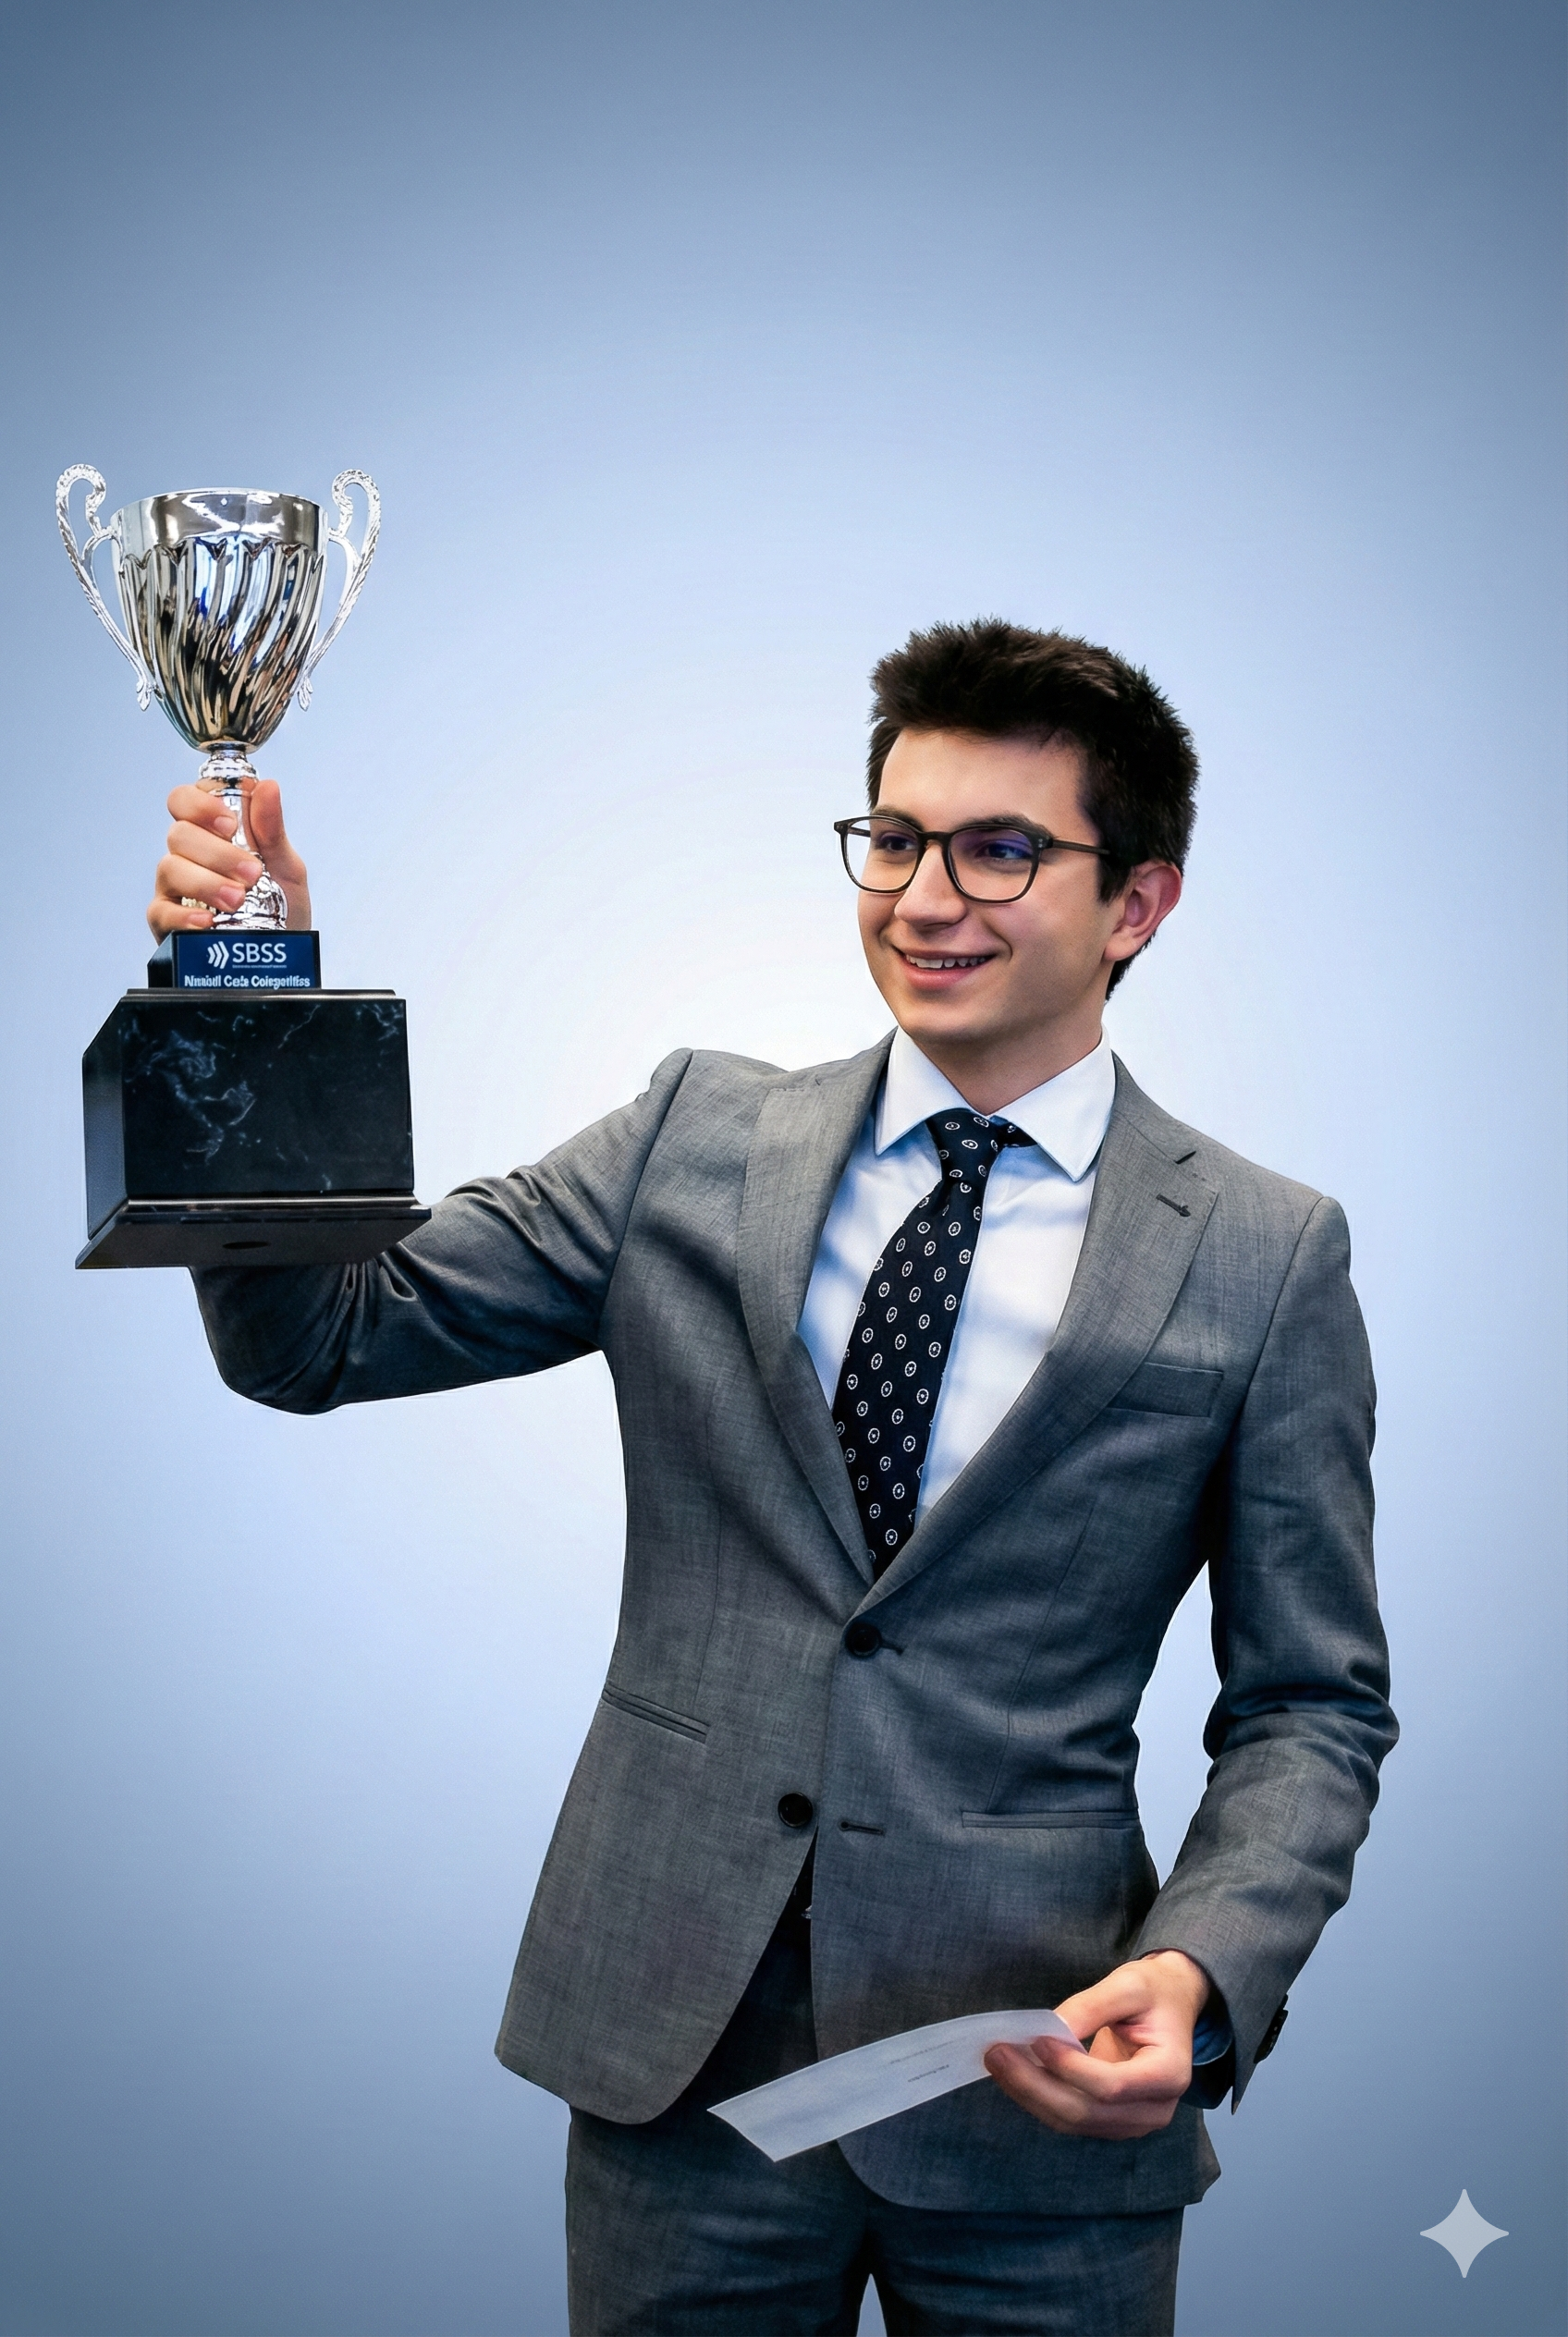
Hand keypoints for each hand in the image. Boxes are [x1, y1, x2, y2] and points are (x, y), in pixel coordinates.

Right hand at [148, 778, 310, 937]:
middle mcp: (186, 857)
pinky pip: (162, 911)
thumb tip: (269, 787)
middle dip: (218, 853)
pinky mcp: (167, 922)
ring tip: (237, 899)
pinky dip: (183, 915)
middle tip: (251, 874)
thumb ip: (273, 830)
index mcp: (210, 835)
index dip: (199, 804)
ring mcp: (174, 889)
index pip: (183, 801)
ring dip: (206, 882)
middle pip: (179, 835)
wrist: (280, 956)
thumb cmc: (281, 909)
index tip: (229, 823)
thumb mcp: (286, 868)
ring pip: (170, 869)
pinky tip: (206, 920)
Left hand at [983, 1950, 1211, 2139]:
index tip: (1037, 2040)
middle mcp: (1154, 2110)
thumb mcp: (1128, 1985)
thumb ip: (1091, 2007)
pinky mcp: (1110, 2120)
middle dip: (1036, 2086)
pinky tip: (1015, 2072)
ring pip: (1073, 2121)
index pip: (1113, 2086)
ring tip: (998, 2061)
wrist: (1169, 2007)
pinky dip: (1039, 2097)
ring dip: (1030, 2094)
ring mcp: (1132, 2121)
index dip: (1070, 2069)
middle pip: (1086, 2112)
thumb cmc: (1153, 1992)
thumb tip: (1049, 2030)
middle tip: (997, 2053)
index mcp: (1169, 2074)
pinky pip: (1070, 2117)